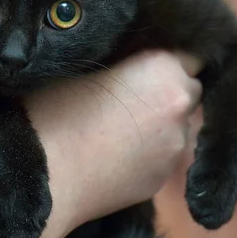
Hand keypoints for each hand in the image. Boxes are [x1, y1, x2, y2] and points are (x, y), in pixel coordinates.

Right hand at [26, 50, 201, 229]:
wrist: (46, 178)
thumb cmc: (54, 112)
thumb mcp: (85, 66)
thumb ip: (122, 61)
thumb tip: (131, 63)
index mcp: (164, 71)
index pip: (190, 56)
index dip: (165, 61)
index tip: (143, 66)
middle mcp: (180, 108)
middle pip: (189, 92)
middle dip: (167, 91)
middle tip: (130, 96)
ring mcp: (174, 148)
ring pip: (177, 127)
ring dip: (159, 124)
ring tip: (118, 132)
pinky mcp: (161, 181)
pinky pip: (162, 157)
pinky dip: (147, 153)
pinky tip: (115, 157)